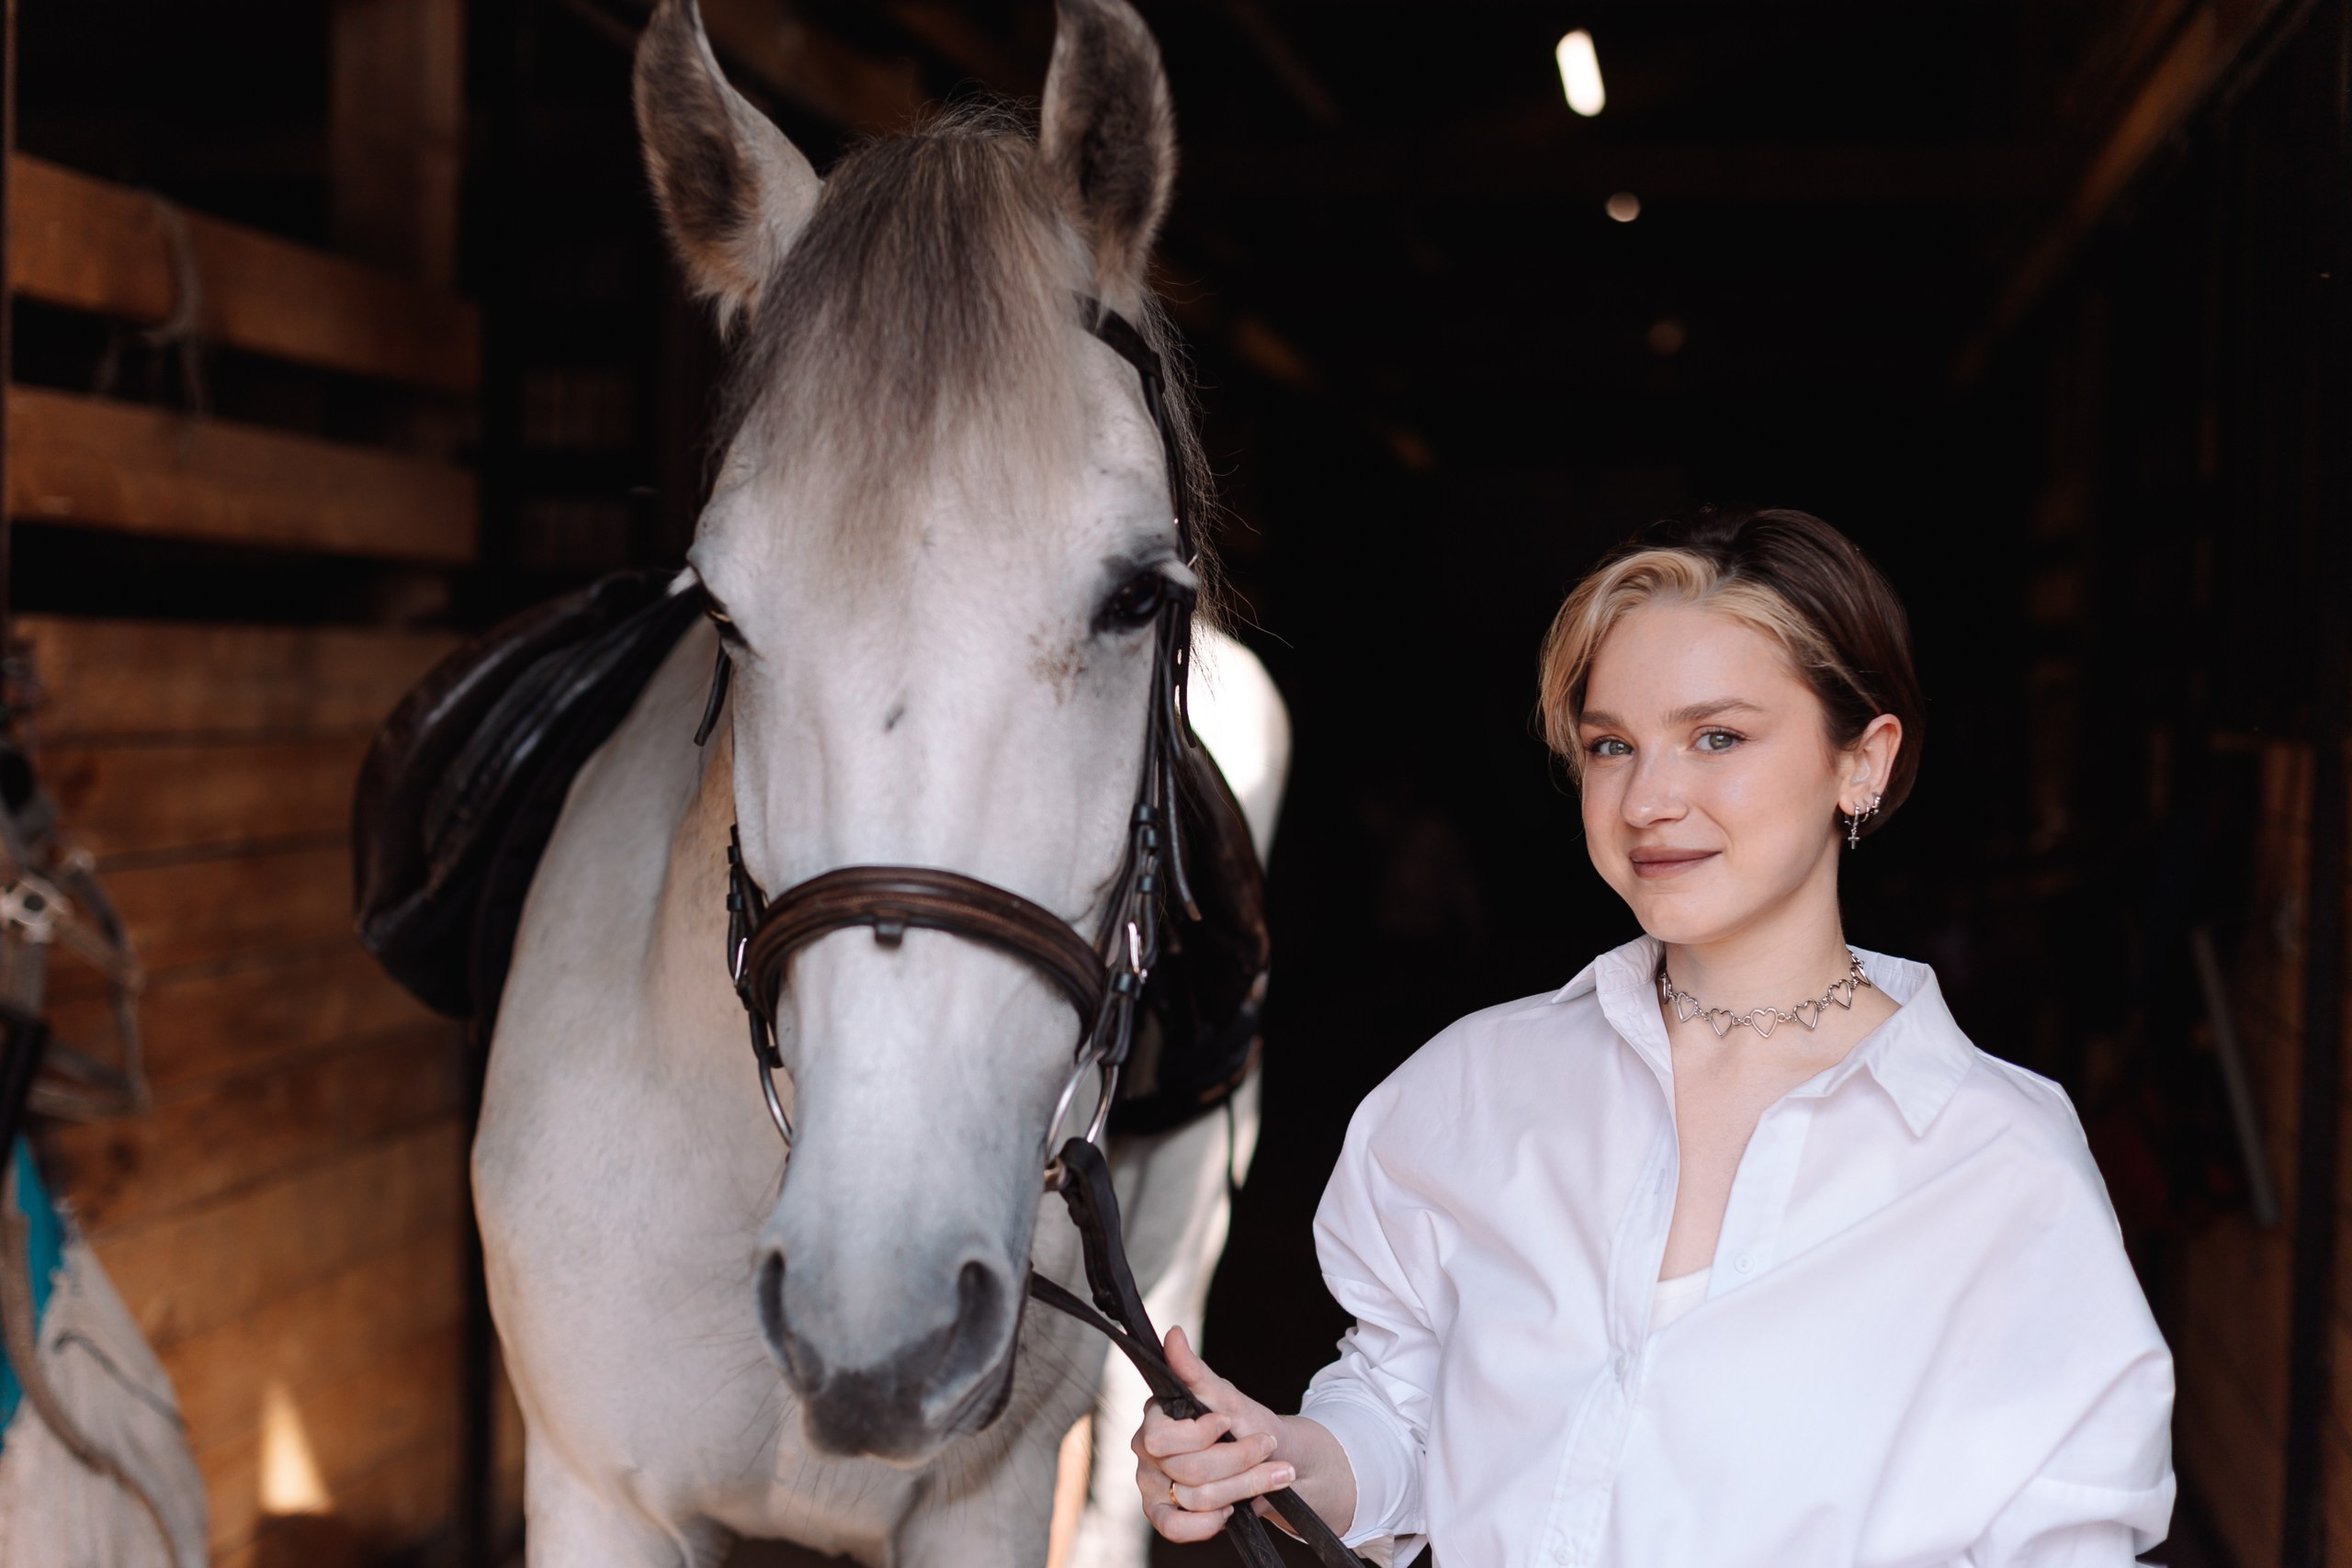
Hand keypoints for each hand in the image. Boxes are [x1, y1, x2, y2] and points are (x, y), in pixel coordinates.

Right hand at [1131, 1326, 1295, 1542]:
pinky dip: (1210, 1523)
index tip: (1230, 1422)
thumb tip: (1173, 1336)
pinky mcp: (1166, 1514)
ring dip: (1245, 1486)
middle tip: (1264, 1447)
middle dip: (1237, 1460)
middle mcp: (1147, 1453)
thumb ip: (1195, 1372)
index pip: (1162, 1437)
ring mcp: (1154, 1485)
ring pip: (1197, 1498)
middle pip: (1188, 1470)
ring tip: (1274, 1473)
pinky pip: (1176, 1529)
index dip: (1202, 1435)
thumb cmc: (1248, 1425)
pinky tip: (1233, 1509)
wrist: (1275, 1461)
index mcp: (1156, 1417)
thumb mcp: (1229, 1398)